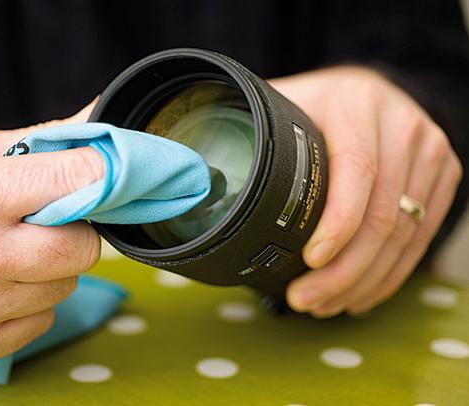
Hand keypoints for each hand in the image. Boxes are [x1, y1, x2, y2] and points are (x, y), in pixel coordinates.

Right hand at [0, 102, 102, 363]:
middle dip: (74, 231)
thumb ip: (36, 142)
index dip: (102, 176)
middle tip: (44, 221)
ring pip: (66, 286)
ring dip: (49, 268)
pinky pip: (41, 321)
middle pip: (84, 248)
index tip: (104, 175)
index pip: (79, 180)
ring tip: (7, 252)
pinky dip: (29, 303)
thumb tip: (98, 121)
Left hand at [269, 66, 462, 316]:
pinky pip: (422, 238)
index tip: (309, 261)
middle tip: (306, 299)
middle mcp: (403, 126)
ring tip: (324, 305)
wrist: (364, 94)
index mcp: (357, 104)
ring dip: (362, 282)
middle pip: (384, 215)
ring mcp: (430, 152)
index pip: (357, 171)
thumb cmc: (312, 105)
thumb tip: (200, 171)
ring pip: (405, 235)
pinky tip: (358, 295)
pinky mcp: (443, 178)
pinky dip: (389, 274)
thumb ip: (251, 131)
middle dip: (343, 270)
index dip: (338, 224)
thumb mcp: (281, 103)